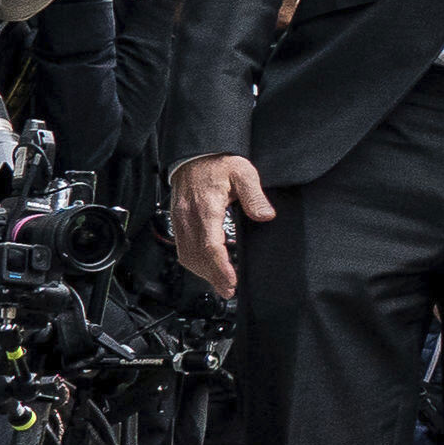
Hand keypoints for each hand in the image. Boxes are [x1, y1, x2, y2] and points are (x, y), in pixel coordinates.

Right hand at [172, 153, 274, 297]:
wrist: (196, 154)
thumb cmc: (219, 162)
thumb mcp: (243, 173)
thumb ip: (254, 196)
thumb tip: (265, 216)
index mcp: (205, 208)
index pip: (210, 246)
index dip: (220, 268)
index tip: (231, 282)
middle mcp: (188, 217)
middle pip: (197, 257)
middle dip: (213, 277)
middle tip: (229, 290)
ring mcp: (180, 220)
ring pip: (187, 255)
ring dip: (203, 272)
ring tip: (221, 283)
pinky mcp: (177, 221)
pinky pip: (182, 247)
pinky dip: (194, 261)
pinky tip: (207, 266)